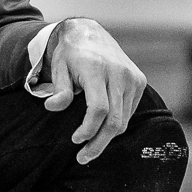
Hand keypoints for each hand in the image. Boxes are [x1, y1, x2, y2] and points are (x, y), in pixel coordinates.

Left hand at [40, 18, 147, 163]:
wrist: (90, 33)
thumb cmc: (70, 54)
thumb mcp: (58, 67)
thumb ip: (59, 89)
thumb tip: (52, 107)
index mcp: (97, 69)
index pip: (99, 109)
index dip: (88, 129)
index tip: (75, 140)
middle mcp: (119, 73)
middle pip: (114, 120)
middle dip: (99, 143)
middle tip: (83, 157)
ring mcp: (132, 77)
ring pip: (124, 119)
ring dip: (107, 137)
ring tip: (90, 148)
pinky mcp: (139, 81)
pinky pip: (129, 111)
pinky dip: (116, 123)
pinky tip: (101, 128)